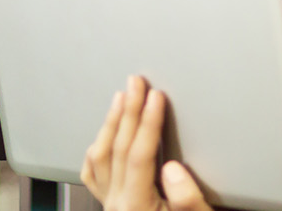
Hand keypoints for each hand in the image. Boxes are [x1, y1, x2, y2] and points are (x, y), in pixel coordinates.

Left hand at [82, 76, 210, 210]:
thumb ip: (187, 200)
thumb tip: (171, 168)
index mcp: (137, 208)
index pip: (138, 155)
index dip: (147, 123)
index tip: (156, 96)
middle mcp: (117, 206)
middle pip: (117, 150)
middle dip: (129, 111)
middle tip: (136, 83)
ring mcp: (111, 206)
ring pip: (100, 157)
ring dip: (111, 124)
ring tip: (121, 97)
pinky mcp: (112, 206)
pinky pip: (94, 173)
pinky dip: (99, 148)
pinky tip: (105, 134)